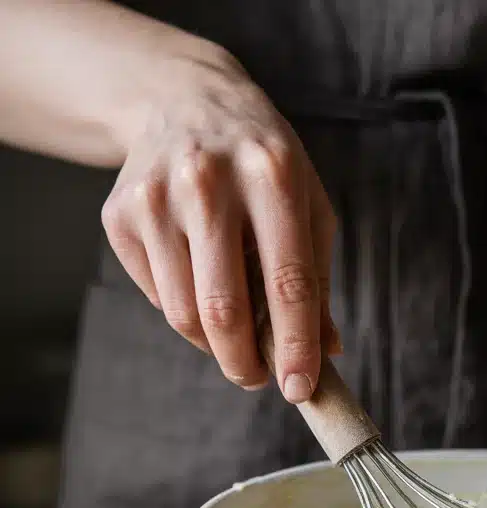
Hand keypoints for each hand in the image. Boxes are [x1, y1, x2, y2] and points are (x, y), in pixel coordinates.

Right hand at [101, 52, 338, 401]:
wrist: (184, 99)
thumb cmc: (262, 163)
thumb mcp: (307, 205)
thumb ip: (316, 280)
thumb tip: (326, 353)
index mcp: (272, 175)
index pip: (287, 282)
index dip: (296, 345)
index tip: (300, 389)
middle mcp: (208, 181)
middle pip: (225, 308)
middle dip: (245, 362)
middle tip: (258, 378)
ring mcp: (156, 196)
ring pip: (184, 312)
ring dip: (214, 345)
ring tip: (235, 337)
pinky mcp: (120, 214)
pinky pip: (157, 297)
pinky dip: (185, 314)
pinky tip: (200, 286)